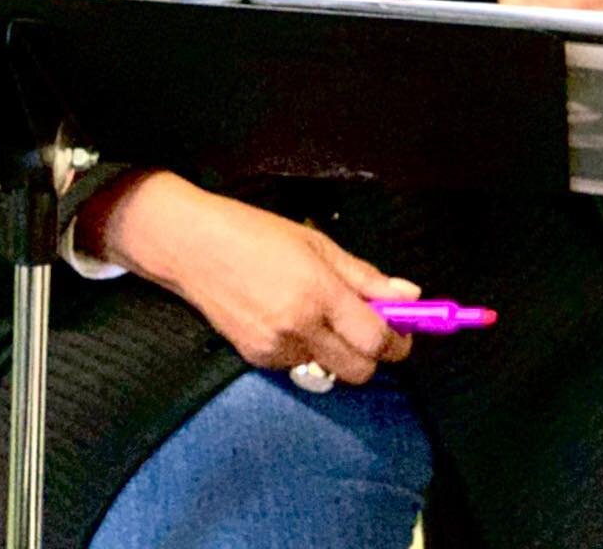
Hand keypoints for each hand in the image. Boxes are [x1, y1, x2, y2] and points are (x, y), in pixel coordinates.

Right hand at [75, 171, 419, 382]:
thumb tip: (411, 295)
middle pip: (361, 370)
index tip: (403, 331)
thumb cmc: (254, 232)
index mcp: (318, 291)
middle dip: (373, 354)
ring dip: (337, 350)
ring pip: (330, 368)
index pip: (377, 339)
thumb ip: (364, 276)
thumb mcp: (315, 242)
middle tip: (367, 327)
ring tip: (316, 312)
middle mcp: (299, 326)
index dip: (398, 341)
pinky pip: (300, 365)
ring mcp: (276, 347)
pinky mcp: (256, 359)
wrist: (191, 246)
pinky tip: (287, 318)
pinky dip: (306, 348)